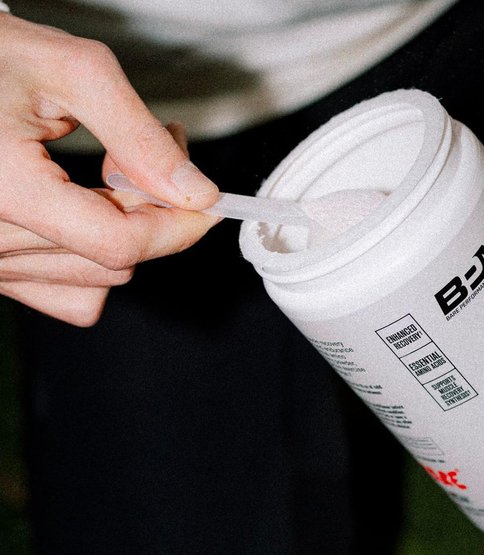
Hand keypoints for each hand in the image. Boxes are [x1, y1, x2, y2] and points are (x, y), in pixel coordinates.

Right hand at [0, 13, 219, 325]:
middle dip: (153, 216)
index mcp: (6, 191)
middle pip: (114, 262)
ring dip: (124, 237)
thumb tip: (195, 192)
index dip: (178, 226)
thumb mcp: (71, 72)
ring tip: (108, 177)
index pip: (120, 243)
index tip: (207, 202)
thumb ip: (138, 136)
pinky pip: (68, 297)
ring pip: (97, 283)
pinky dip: (93, 263)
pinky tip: (84, 216)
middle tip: (154, 158)